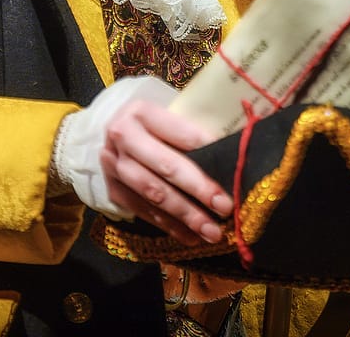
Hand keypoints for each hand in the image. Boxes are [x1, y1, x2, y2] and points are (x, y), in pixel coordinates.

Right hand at [53, 76, 232, 244]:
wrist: (118, 133)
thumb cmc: (157, 125)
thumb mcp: (171, 115)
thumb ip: (195, 132)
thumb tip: (235, 151)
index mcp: (141, 111)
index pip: (179, 133)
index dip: (207, 149)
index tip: (232, 167)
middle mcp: (122, 137)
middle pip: (164, 166)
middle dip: (198, 188)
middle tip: (224, 206)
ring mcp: (114, 165)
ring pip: (153, 193)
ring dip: (186, 215)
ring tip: (212, 231)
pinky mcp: (113, 190)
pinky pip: (145, 212)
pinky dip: (170, 227)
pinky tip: (192, 236)